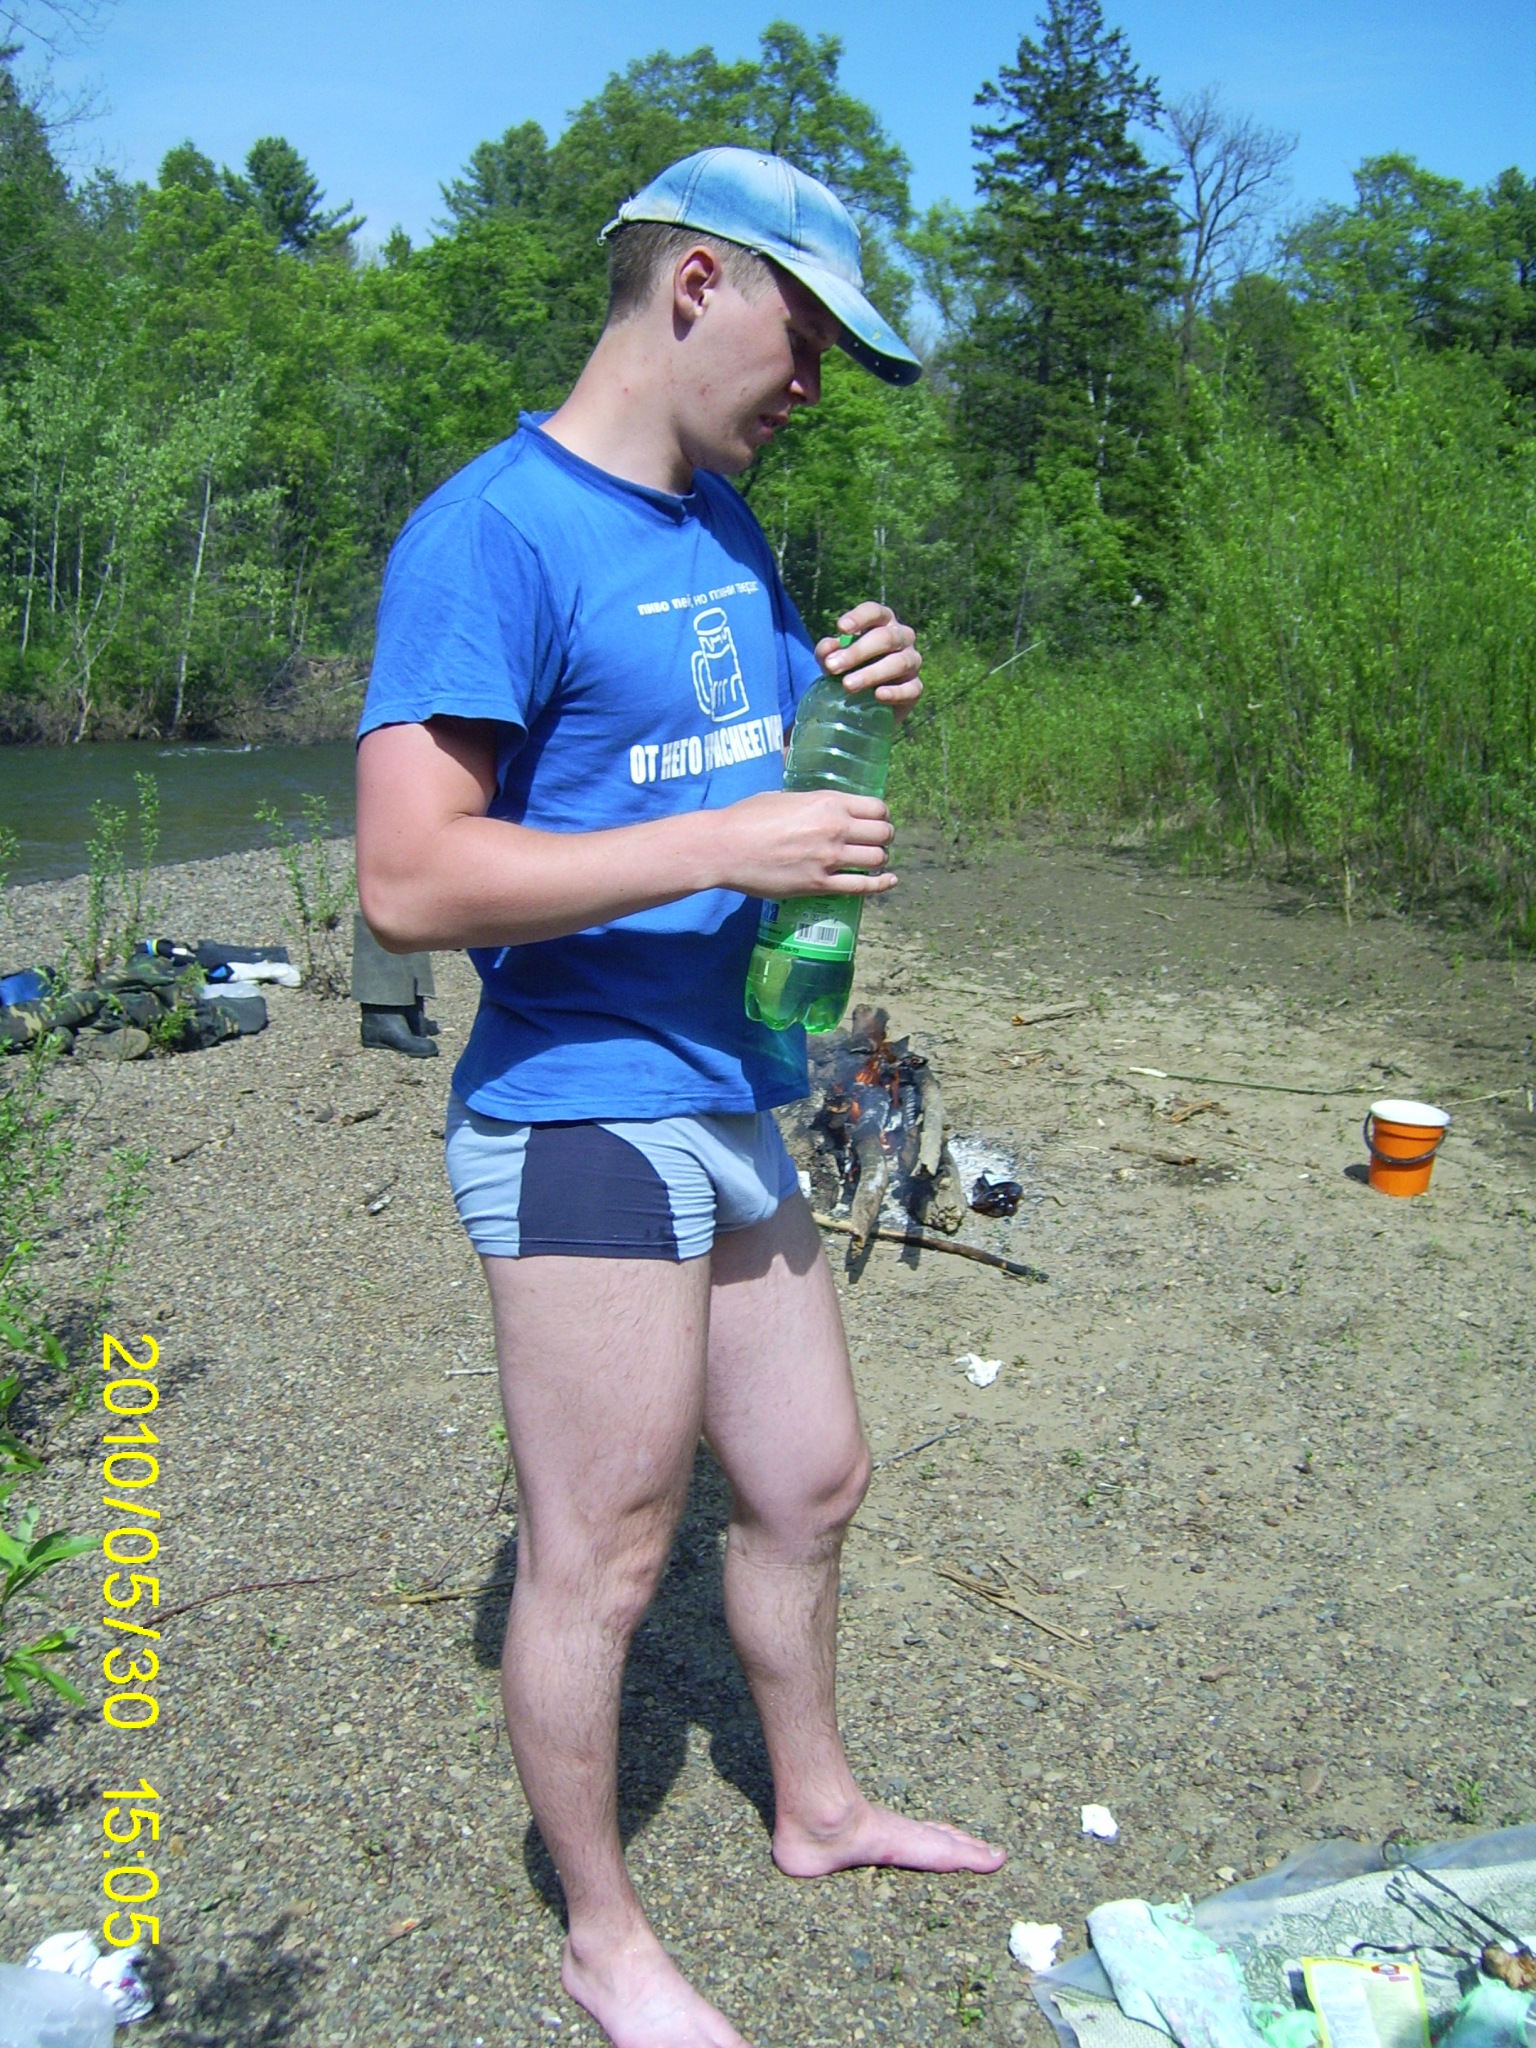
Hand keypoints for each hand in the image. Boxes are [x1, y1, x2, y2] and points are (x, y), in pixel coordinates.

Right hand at [715, 789, 895, 900]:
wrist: (725, 847)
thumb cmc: (746, 817)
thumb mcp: (783, 796)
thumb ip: (810, 801)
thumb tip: (818, 806)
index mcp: (828, 802)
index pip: (877, 807)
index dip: (881, 815)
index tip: (876, 821)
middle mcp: (835, 828)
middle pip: (883, 833)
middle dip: (883, 838)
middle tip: (875, 842)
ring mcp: (830, 858)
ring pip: (877, 859)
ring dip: (879, 860)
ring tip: (873, 862)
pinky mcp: (820, 884)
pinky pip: (863, 886)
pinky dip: (880, 885)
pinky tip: (889, 881)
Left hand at [814, 602, 921, 722]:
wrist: (867, 702)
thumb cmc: (849, 668)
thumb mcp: (833, 658)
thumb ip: (827, 653)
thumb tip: (827, 650)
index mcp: (882, 622)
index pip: (874, 612)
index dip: (858, 618)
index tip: (840, 628)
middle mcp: (901, 637)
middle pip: (886, 638)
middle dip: (857, 652)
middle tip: (833, 666)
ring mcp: (912, 661)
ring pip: (898, 663)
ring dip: (871, 674)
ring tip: (847, 685)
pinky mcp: (915, 687)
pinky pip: (911, 688)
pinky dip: (895, 692)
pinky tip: (878, 695)